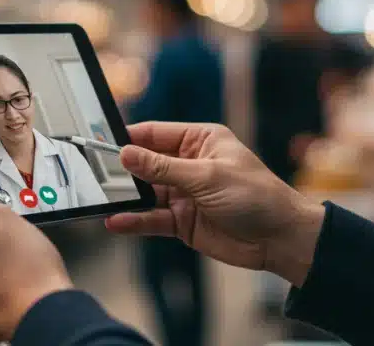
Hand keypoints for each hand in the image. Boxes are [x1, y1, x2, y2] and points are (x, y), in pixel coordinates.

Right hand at [106, 122, 325, 286]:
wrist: (280, 239)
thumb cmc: (257, 196)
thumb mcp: (207, 176)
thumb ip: (163, 168)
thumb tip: (127, 154)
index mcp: (200, 140)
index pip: (155, 134)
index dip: (129, 138)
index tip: (102, 144)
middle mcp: (189, 164)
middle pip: (146, 163)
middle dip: (122, 170)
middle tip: (93, 174)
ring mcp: (184, 194)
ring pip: (146, 193)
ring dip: (126, 198)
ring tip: (100, 200)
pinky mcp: (182, 221)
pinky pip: (152, 218)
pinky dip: (135, 221)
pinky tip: (117, 222)